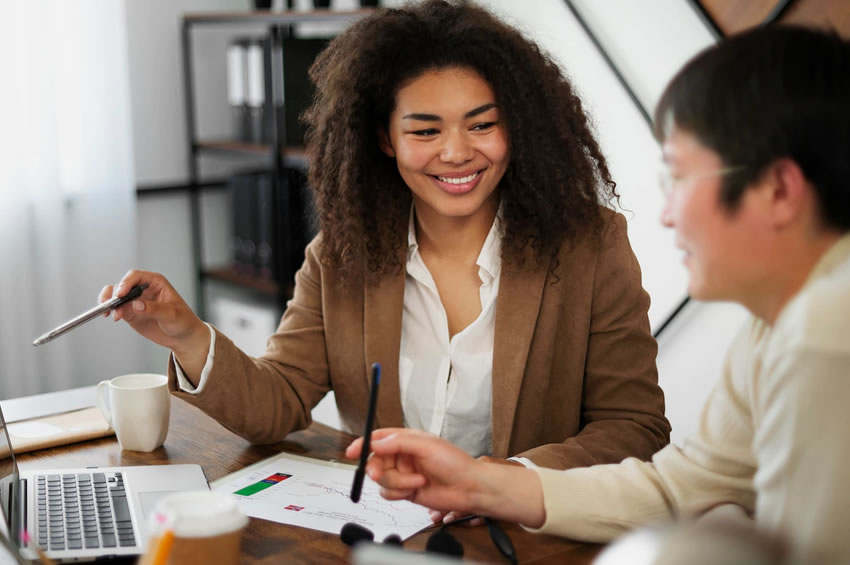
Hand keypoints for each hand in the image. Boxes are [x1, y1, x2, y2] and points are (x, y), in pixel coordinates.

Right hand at [99, 270, 208, 362]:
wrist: (183, 337)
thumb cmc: (183, 321)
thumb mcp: (172, 314)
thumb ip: (154, 309)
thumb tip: (136, 304)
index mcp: (156, 282)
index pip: (136, 276)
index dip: (126, 283)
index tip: (121, 294)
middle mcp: (143, 289)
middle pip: (122, 285)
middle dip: (114, 294)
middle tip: (112, 305)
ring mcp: (136, 301)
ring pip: (116, 296)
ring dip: (110, 303)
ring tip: (110, 313)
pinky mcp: (131, 313)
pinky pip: (117, 308)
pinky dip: (111, 311)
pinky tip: (112, 316)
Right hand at [346, 429, 545, 526]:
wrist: (468, 489)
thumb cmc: (454, 463)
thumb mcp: (426, 446)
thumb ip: (398, 443)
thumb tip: (375, 443)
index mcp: (407, 440)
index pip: (378, 438)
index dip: (363, 443)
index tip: (352, 451)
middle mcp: (403, 456)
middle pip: (375, 461)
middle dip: (377, 469)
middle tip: (379, 473)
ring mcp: (403, 474)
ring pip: (381, 480)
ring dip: (396, 482)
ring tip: (417, 482)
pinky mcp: (405, 491)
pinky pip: (388, 493)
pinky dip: (399, 492)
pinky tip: (415, 490)